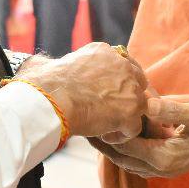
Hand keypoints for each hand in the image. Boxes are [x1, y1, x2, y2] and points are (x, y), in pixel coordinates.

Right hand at [28, 42, 147, 139]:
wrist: (52, 98)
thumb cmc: (49, 84)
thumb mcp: (67, 63)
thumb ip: (81, 67)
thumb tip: (59, 69)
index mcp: (105, 51)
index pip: (123, 63)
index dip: (119, 81)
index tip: (108, 93)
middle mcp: (122, 65)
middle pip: (138, 81)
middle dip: (127, 96)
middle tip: (111, 111)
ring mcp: (130, 87)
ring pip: (139, 105)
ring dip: (124, 116)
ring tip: (105, 126)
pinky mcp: (131, 109)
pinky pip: (135, 126)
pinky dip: (121, 135)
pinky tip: (103, 135)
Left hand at [98, 98, 188, 177]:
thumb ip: (171, 109)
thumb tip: (146, 103)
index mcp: (165, 156)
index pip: (125, 145)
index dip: (106, 131)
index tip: (90, 116)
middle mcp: (160, 168)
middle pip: (120, 156)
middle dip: (101, 141)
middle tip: (82, 122)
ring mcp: (162, 170)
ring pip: (126, 161)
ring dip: (110, 146)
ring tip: (93, 127)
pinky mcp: (165, 165)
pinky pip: (136, 160)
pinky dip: (123, 147)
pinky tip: (117, 132)